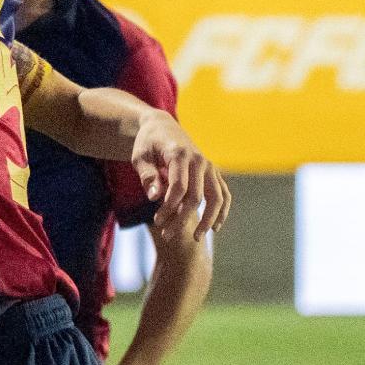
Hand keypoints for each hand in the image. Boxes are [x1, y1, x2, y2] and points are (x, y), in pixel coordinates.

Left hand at [131, 114, 230, 240]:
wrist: (162, 126)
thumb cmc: (148, 143)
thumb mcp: (140, 156)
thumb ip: (147, 176)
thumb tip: (154, 198)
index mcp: (180, 154)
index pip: (178, 188)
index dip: (168, 208)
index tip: (157, 221)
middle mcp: (199, 160)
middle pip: (196, 196)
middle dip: (182, 219)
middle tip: (167, 235)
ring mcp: (210, 166)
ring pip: (217, 197)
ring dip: (208, 219)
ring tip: (197, 238)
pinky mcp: (214, 172)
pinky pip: (224, 194)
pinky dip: (222, 211)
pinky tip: (215, 227)